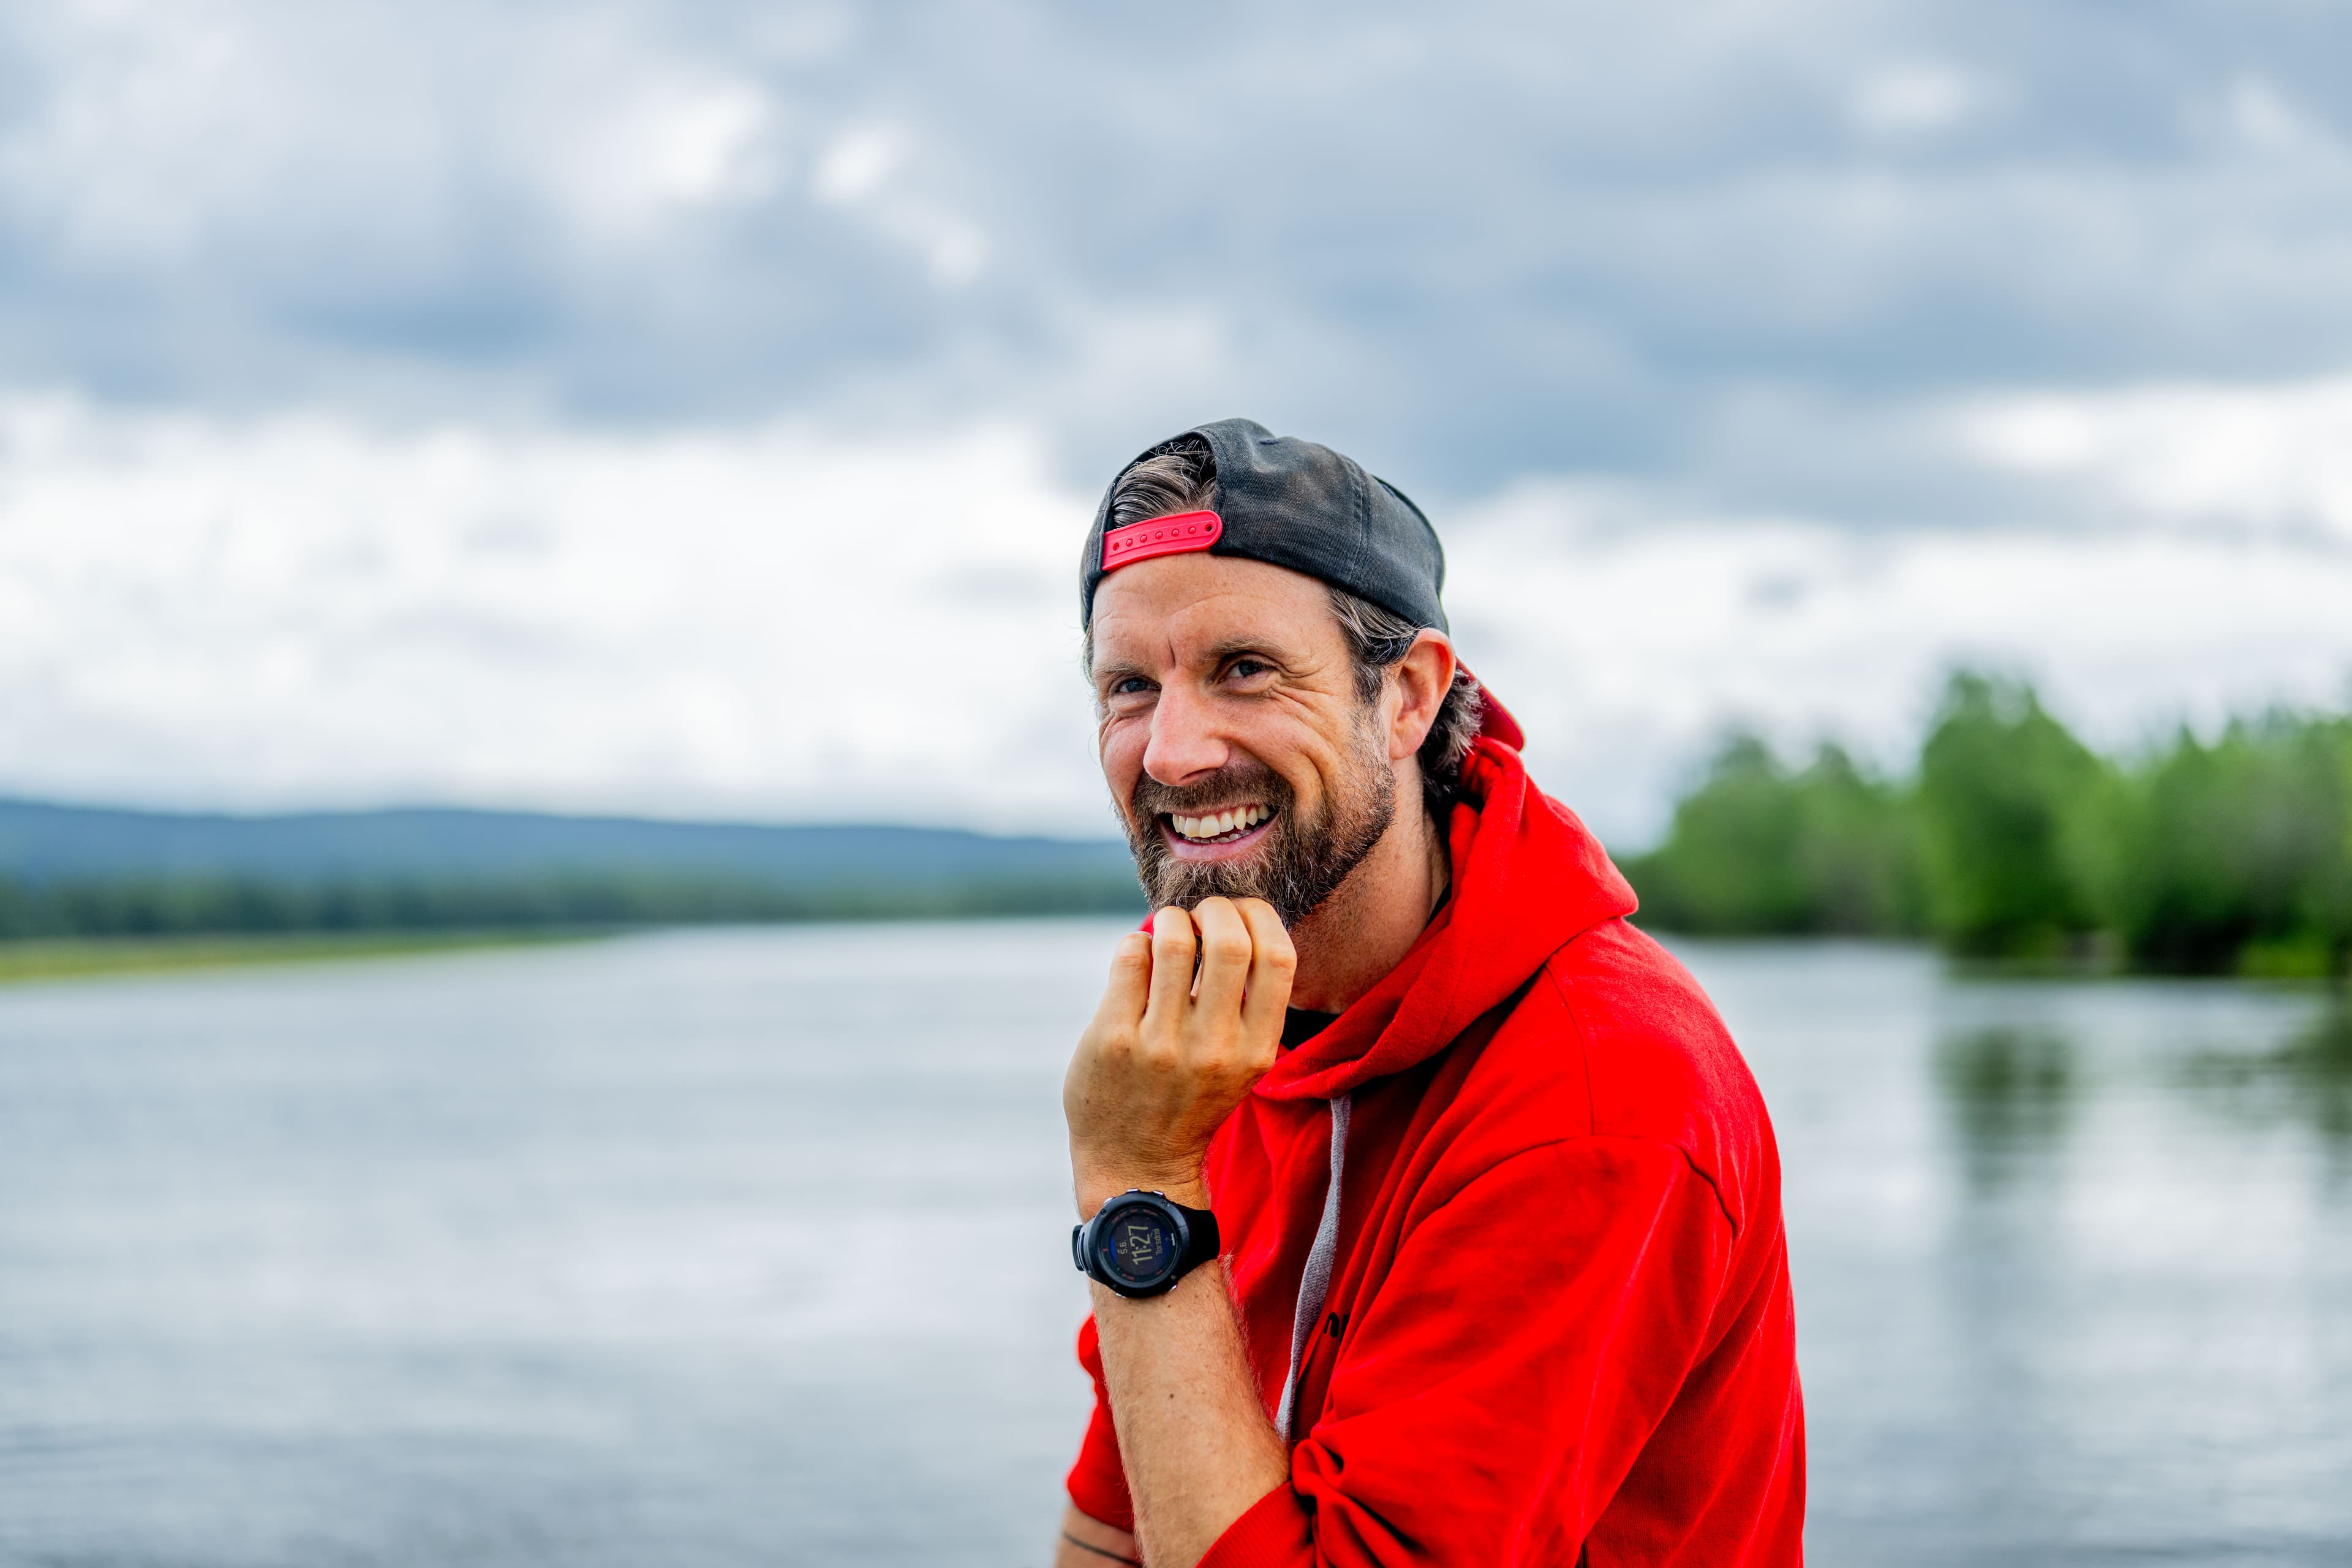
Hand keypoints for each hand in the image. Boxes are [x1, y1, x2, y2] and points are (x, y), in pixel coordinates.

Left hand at [1064, 897, 1294, 1217]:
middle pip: (1229, 940)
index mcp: (1255, 1051)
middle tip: (1200, 915)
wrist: (1137, 1165)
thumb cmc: (1190, 1099)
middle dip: (1215, 909)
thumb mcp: (1239, 1063)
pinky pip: (1130, 957)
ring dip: (1171, 920)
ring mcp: (1161, 1044)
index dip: (1260, 917)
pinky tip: (1138, 958)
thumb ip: (1245, 1005)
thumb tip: (1236, 920)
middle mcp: (1214, 1048)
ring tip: (1168, 930)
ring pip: (1173, 941)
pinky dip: (1136, 942)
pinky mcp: (1113, 1038)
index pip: (1277, 958)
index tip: (1241, 913)